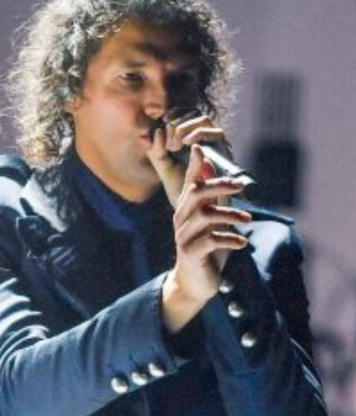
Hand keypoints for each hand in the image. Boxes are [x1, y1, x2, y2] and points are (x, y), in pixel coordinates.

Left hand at [148, 113, 227, 206]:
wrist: (196, 205)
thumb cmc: (179, 186)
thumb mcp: (163, 165)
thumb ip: (156, 149)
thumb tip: (154, 131)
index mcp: (187, 136)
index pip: (181, 112)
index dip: (171, 114)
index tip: (162, 127)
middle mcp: (202, 136)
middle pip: (191, 111)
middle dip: (175, 124)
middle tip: (169, 144)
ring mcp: (213, 141)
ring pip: (203, 118)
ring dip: (185, 128)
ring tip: (176, 146)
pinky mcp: (223, 149)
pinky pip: (215, 131)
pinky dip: (197, 134)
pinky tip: (186, 145)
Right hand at [162, 145, 250, 331]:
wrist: (195, 281)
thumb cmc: (207, 248)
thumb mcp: (214, 219)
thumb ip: (216, 196)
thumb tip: (214, 167)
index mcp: (186, 208)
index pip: (189, 181)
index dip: (194, 164)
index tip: (200, 147)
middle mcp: (181, 218)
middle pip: (196, 194)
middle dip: (219, 185)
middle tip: (241, 185)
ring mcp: (184, 236)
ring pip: (205, 216)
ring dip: (230, 216)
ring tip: (248, 221)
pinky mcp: (191, 253)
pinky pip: (210, 241)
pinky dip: (229, 239)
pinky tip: (241, 243)